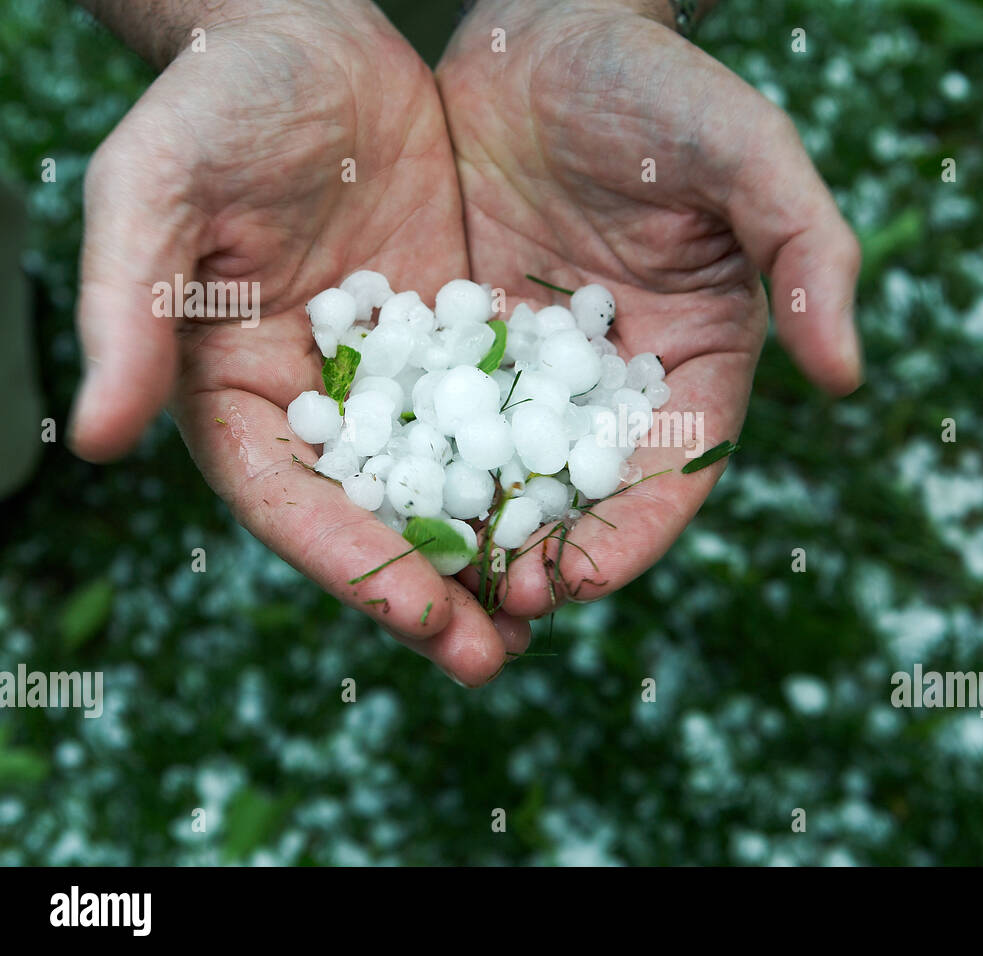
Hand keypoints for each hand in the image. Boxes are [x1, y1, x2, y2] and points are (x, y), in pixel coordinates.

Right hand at [70, 0, 528, 684]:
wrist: (306, 41)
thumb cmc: (215, 107)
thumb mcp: (157, 193)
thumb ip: (131, 311)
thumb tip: (95, 439)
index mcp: (235, 393)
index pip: (291, 503)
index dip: (352, 567)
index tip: (420, 620)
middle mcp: (319, 402)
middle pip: (375, 516)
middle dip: (432, 589)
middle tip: (496, 654)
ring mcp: (393, 375)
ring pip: (446, 478)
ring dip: (493, 545)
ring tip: (552, 602)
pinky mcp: (453, 336)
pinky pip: (498, 407)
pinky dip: (533, 459)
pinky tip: (582, 500)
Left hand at [435, 0, 861, 616]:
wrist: (550, 26)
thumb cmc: (663, 87)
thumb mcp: (749, 155)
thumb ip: (807, 254)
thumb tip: (848, 375)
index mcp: (697, 358)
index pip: (676, 467)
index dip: (636, 529)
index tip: (586, 578)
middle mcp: (618, 379)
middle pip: (588, 489)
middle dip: (548, 555)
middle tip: (497, 609)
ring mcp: (538, 363)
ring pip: (507, 466)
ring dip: (476, 530)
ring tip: (433, 584)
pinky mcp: (467, 335)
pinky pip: (438, 409)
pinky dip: (414, 459)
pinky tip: (371, 497)